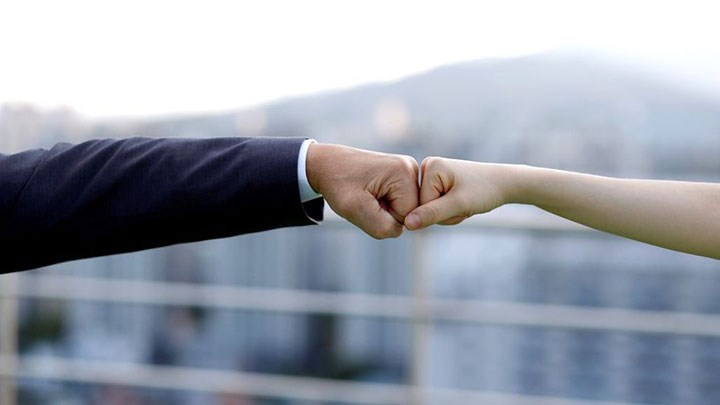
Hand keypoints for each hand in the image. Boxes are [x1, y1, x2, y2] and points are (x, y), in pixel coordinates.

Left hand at [306, 143, 418, 238]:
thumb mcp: (354, 209)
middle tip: (364, 199)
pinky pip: (398, 203)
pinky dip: (383, 204)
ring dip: (383, 210)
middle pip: (409, 213)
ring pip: (403, 210)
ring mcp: (407, 170)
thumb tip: (402, 230)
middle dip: (385, 214)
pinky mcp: (400, 175)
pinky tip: (370, 193)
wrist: (325, 165)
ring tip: (366, 195)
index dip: (384, 219)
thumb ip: (383, 227)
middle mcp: (410, 168)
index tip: (366, 202)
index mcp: (404, 172)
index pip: (408, 217)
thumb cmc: (337, 184)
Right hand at [405, 157, 520, 229]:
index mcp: (430, 166)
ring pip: (429, 209)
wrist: (503, 183)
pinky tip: (461, 202)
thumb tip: (407, 224)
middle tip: (463, 204)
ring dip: (448, 213)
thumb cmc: (484, 191)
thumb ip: (432, 214)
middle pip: (422, 206)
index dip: (441, 212)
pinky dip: (449, 210)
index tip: (460, 202)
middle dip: (444, 213)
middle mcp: (427, 167)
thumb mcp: (458, 204)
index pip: (420, 204)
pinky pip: (434, 206)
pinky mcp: (437, 182)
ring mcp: (432, 175)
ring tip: (464, 202)